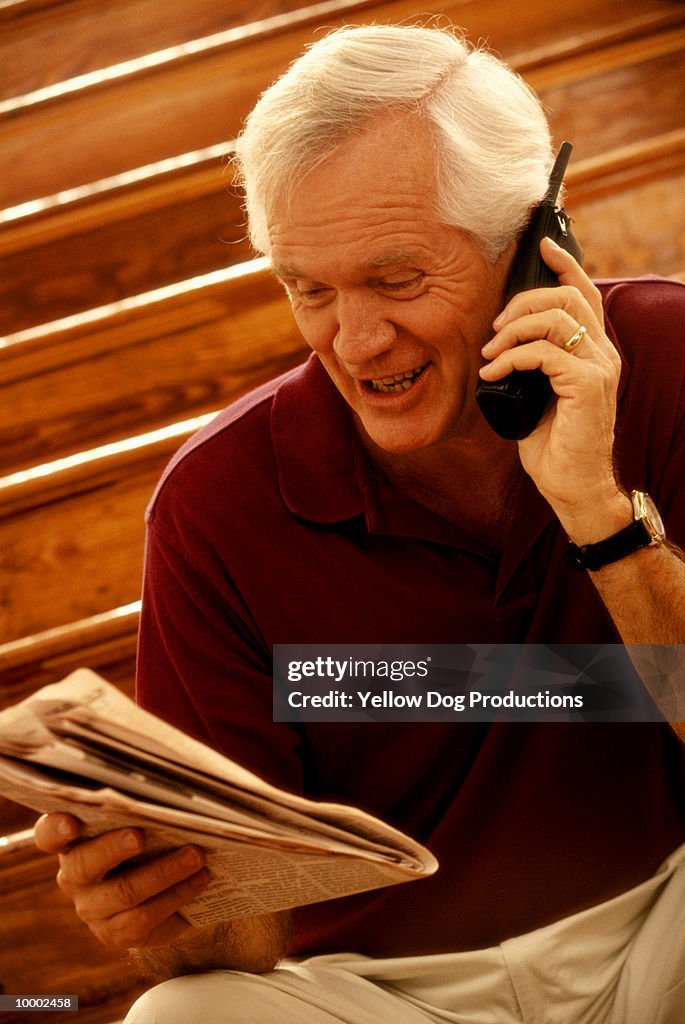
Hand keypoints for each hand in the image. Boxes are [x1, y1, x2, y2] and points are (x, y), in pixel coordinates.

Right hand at [34, 812, 208, 949]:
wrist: (162, 888)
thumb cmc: (150, 838)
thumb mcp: (140, 819)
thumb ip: (142, 805)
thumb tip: (175, 785)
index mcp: (70, 842)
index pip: (48, 834)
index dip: (56, 828)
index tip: (71, 822)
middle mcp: (74, 878)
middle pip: (85, 864)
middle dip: (113, 848)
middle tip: (140, 835)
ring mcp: (93, 909)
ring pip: (124, 892)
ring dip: (164, 872)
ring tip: (196, 855)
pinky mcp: (117, 934)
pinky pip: (146, 918)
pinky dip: (178, 895)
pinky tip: (201, 879)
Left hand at [479, 237, 628, 539]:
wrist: (572, 484)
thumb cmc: (552, 443)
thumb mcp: (537, 392)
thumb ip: (532, 361)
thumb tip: (501, 338)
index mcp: (593, 351)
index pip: (585, 294)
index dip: (565, 265)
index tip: (542, 246)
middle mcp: (602, 354)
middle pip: (568, 297)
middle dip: (522, 302)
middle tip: (494, 327)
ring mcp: (599, 369)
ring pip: (557, 318)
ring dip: (513, 329)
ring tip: (490, 353)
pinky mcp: (587, 386)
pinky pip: (544, 352)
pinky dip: (511, 357)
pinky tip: (493, 374)